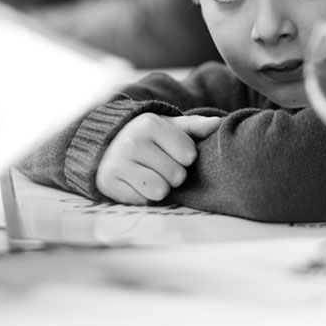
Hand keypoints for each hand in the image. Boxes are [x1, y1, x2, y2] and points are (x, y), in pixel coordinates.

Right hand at [95, 113, 221, 204]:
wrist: (106, 144)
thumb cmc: (148, 137)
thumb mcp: (170, 127)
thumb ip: (195, 126)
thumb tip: (219, 124)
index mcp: (150, 124)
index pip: (188, 154)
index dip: (186, 157)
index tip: (173, 151)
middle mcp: (132, 142)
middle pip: (176, 175)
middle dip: (173, 174)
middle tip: (160, 165)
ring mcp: (118, 163)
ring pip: (160, 191)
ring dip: (160, 187)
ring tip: (151, 175)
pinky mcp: (109, 183)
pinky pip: (142, 201)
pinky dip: (143, 196)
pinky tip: (136, 182)